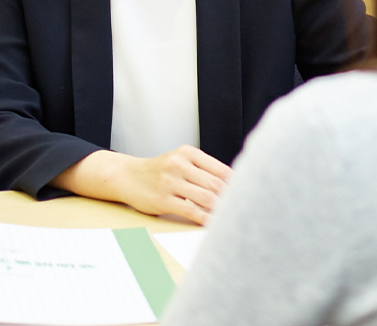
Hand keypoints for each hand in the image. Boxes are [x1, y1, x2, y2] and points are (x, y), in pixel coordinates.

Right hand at [117, 146, 231, 224]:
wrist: (128, 176)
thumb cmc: (161, 171)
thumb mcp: (181, 160)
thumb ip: (203, 169)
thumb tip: (233, 185)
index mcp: (188, 153)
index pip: (221, 169)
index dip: (236, 184)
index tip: (248, 194)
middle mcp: (179, 164)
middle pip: (215, 183)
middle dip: (230, 198)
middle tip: (242, 208)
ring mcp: (170, 182)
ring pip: (205, 198)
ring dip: (220, 209)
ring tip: (230, 217)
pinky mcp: (162, 200)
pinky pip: (190, 211)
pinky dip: (205, 218)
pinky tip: (212, 223)